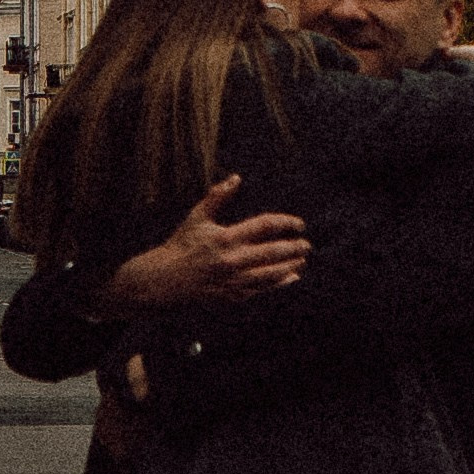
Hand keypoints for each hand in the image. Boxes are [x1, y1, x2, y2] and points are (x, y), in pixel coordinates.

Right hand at [106, 178, 309, 315]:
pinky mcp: (234, 295)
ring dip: (290, 266)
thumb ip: (218, 196)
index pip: (265, 226)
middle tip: (307, 244)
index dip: (286, 223)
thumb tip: (236, 177)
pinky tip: (291, 277)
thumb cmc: (182, 244)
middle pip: (273, 252)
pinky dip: (279, 283)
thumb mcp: (197, 217)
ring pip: (271, 273)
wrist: (166, 280)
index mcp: (226, 238)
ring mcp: (235, 280)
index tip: (299, 223)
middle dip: (294, 247)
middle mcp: (233, 260)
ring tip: (302, 259)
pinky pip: (263, 289)